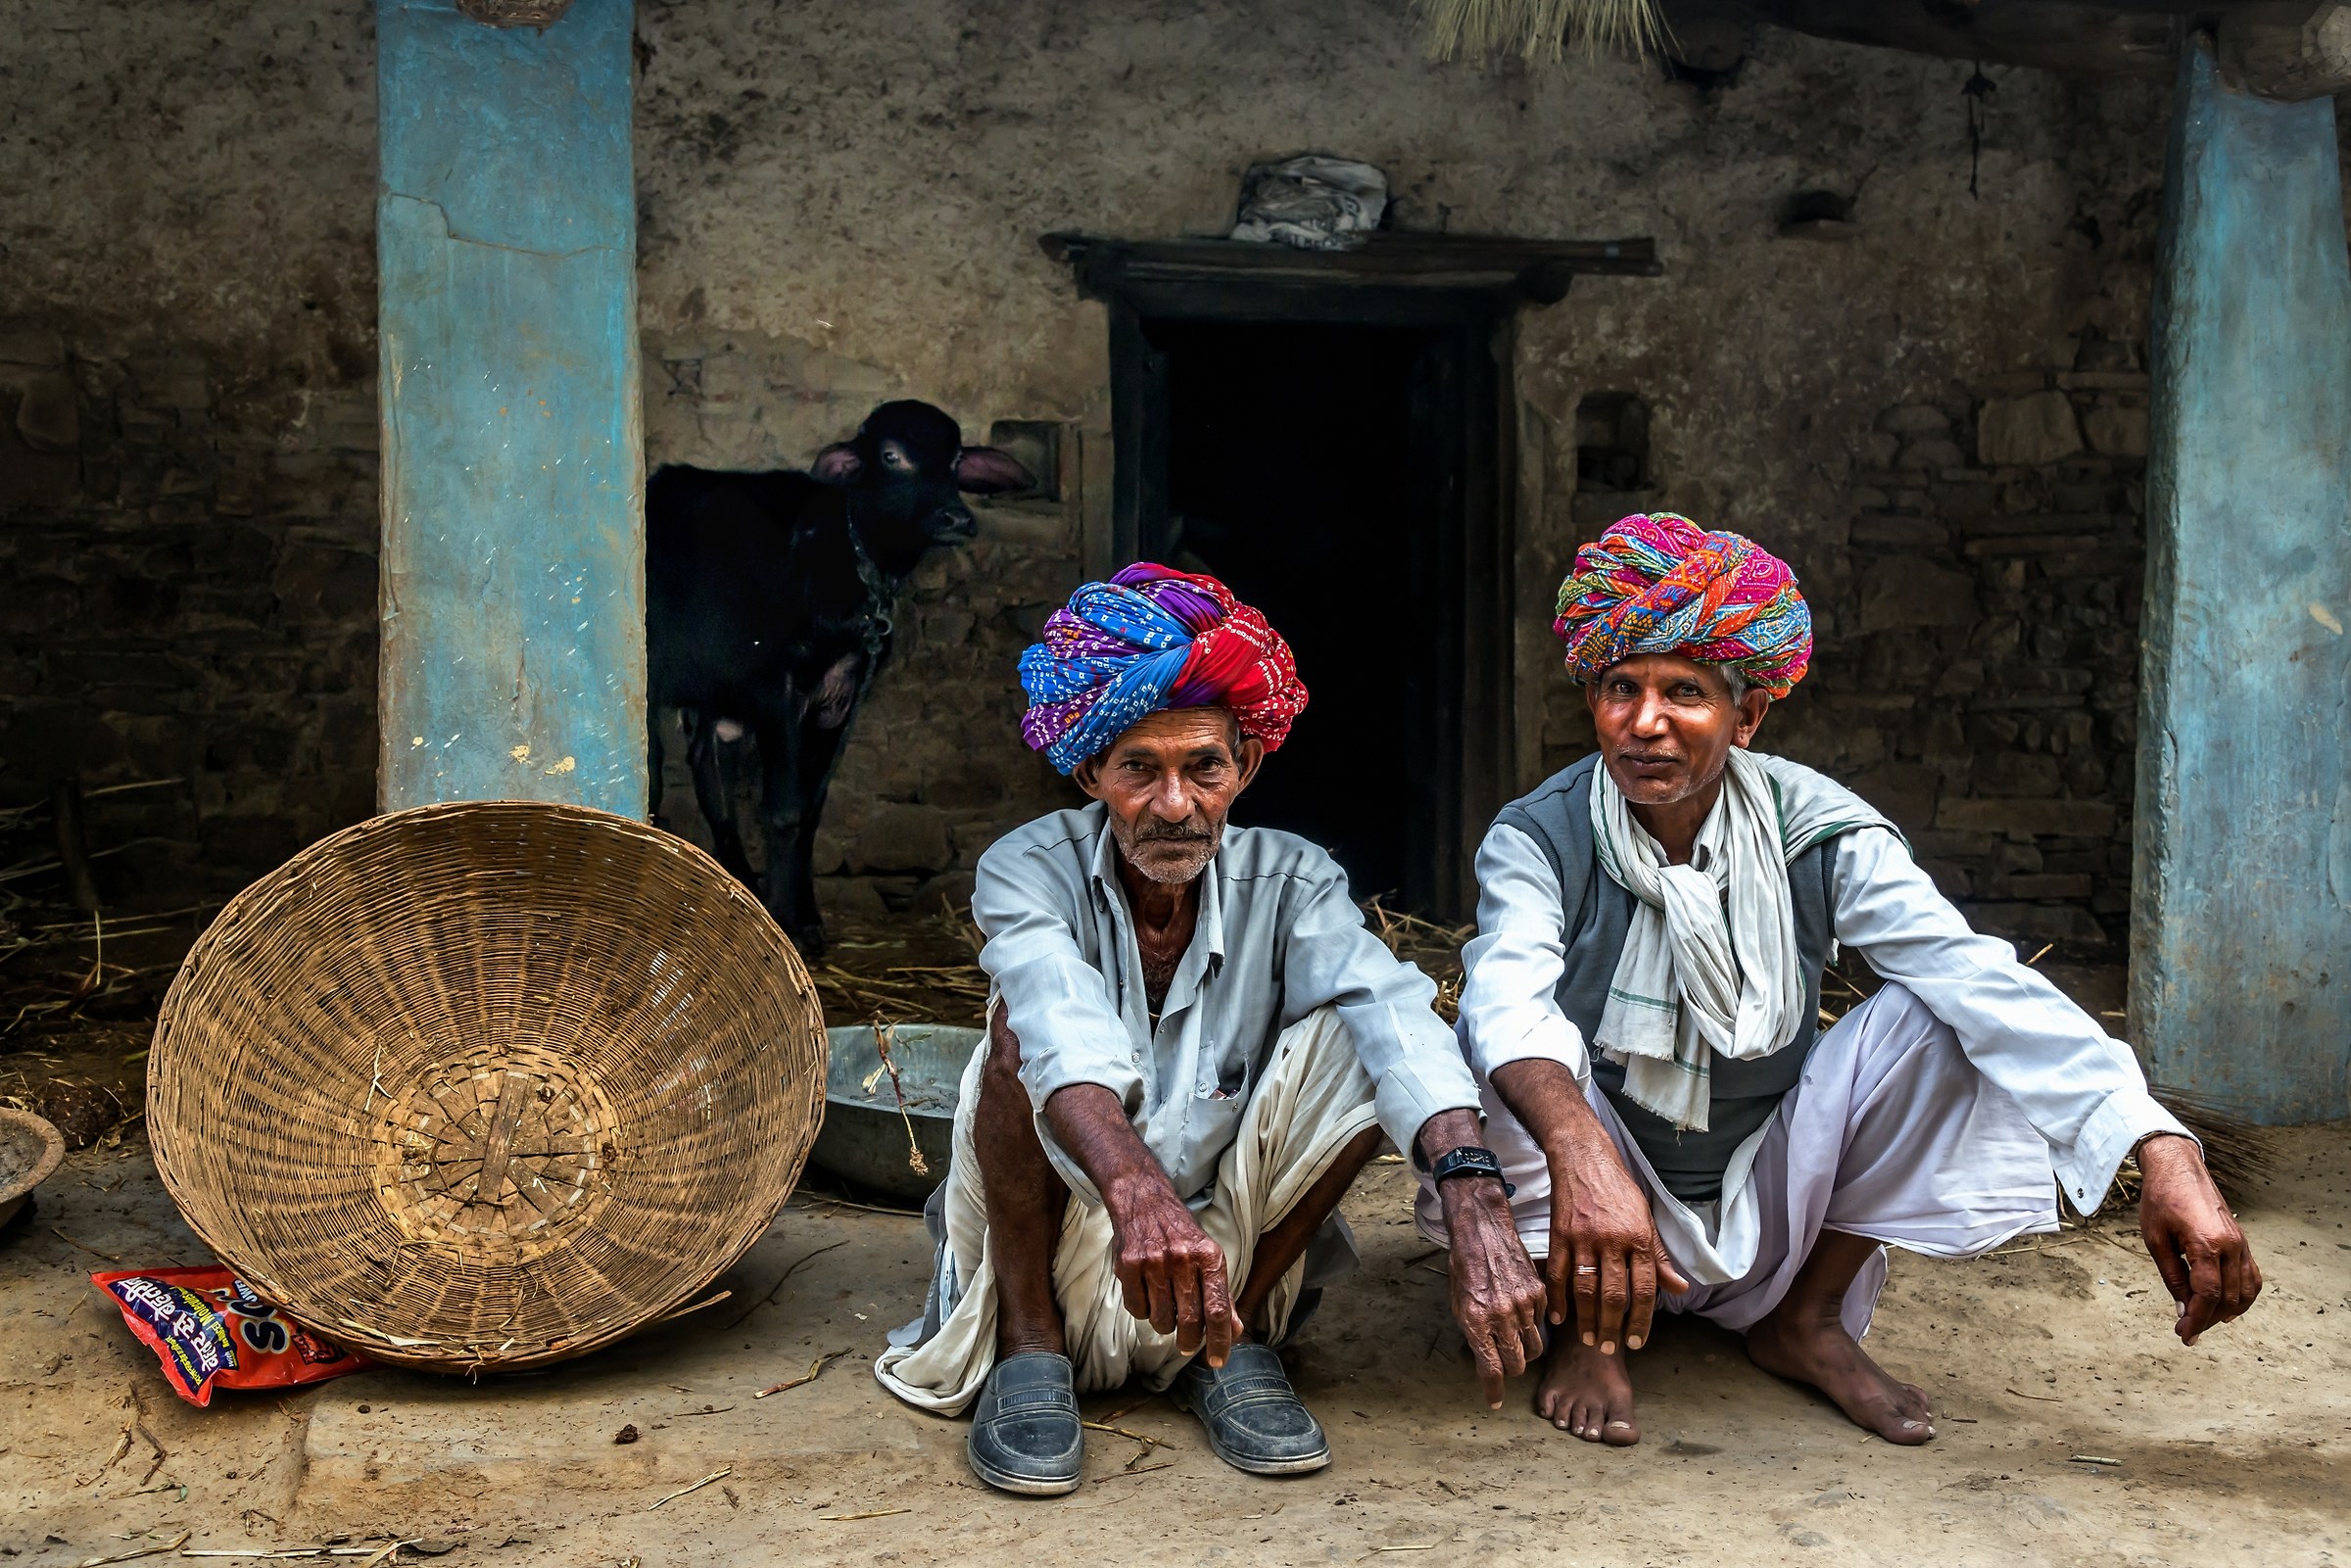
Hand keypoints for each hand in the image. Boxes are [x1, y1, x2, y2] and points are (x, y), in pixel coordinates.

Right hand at [1102, 1170, 1242, 1365]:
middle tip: (1189, 1345)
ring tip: (1167, 1309)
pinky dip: (1144, 1311)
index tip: (1218, 1361)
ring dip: (1166, 1325)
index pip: (1217, 1310)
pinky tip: (1148, 1295)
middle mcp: (1182, 1259)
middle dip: (1191, 1342)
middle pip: (1190, 1321)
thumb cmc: (1182, 1235)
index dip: (1220, 1341)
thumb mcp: (1209, 1258)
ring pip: (1161, 1320)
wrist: (1145, 1203)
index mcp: (1209, 1257)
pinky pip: (1138, 1309)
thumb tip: (1235, 1331)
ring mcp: (1153, 1262)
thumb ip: (1222, 1296)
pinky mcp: (1129, 1265)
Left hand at [1438, 1172, 1548, 1408]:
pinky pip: (1541, 1324)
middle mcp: (1502, 1316)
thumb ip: (1473, 1334)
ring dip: (1524, 1351)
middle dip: (1510, 1371)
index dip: (1493, 1391)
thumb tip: (1486, 1359)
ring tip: (1514, 1341)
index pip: (1491, 1370)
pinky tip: (1521, 1313)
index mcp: (1477, 1321)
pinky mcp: (1540, 1293)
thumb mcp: (1459, 1303)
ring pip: (1533, 1348)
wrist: (1483, 1231)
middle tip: (1504, 1364)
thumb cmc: (1465, 1267)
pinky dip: (1532, 1326)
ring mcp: (1524, 1305)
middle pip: (1516, 1365)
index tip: (1494, 1401)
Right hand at [1547, 1120, 1686, 1355]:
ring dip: (1586, 1319)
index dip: (1642, 1320)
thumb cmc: (1619, 1190)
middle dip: (1612, 1327)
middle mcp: (1612, 1240)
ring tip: (1589, 1340)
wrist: (1584, 1159)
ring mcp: (1583, 1238)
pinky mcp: (1560, 1235)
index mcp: (1639, 1238)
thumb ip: (1660, 1257)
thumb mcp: (1646, 1219)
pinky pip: (1557, 1273)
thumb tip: (1679, 1289)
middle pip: (1613, 1294)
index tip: (1637, 1342)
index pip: (1644, 1289)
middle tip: (1609, 1348)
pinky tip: (1559, 1317)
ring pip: (1585, 1289)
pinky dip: (1557, 1298)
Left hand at [2136, 1133, 2260, 1344]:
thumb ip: (2172, 1277)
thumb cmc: (2161, 1199)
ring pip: (2245, 1291)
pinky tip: (2229, 1307)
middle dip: (2208, 1319)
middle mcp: (2231, 1246)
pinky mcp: (2242, 1241)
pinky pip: (2251, 1276)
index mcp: (2207, 1244)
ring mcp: (2241, 1244)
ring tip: (2205, 1322)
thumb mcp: (2155, 1240)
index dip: (2196, 1319)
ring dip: (2227, 1312)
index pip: (2208, 1295)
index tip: (2183, 1334)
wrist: (2178, 1167)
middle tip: (2187, 1332)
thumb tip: (2182, 1309)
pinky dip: (2244, 1296)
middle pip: (2228, 1298)